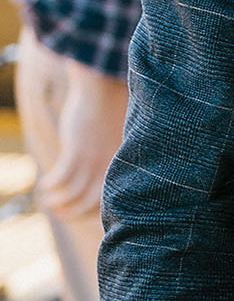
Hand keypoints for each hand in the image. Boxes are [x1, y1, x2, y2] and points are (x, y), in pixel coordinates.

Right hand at [37, 62, 128, 221]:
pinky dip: (50, 186)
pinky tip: (44, 185)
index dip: (94, 213)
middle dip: (74, 214)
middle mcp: (110, 167)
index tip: (81, 214)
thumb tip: (105, 167)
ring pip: (73, 196)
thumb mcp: (118, 136)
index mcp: (122, 166)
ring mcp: (93, 161)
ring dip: (58, 203)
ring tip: (48, 201)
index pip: (111, 201)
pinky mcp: (76, 152)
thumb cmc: (112, 108)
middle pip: (91, 204)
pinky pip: (60, 179)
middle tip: (61, 214)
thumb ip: (114, 155)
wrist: (104, 86)